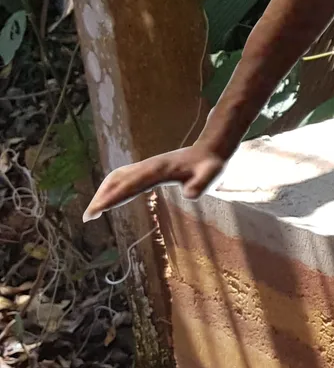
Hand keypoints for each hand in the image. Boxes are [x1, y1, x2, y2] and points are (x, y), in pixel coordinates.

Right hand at [84, 144, 228, 222]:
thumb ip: (201, 185)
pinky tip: (107, 198)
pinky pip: (122, 176)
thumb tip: (189, 195)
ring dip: (103, 192)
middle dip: (101, 197)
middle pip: (117, 180)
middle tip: (88, 217)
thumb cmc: (210, 166)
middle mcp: (147, 166)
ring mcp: (145, 166)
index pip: (130, 185)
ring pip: (117, 177)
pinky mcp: (146, 168)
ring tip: (93, 211)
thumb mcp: (211, 175)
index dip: (113, 197)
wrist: (209, 150)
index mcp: (158, 170)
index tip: (98, 210)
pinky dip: (111, 187)